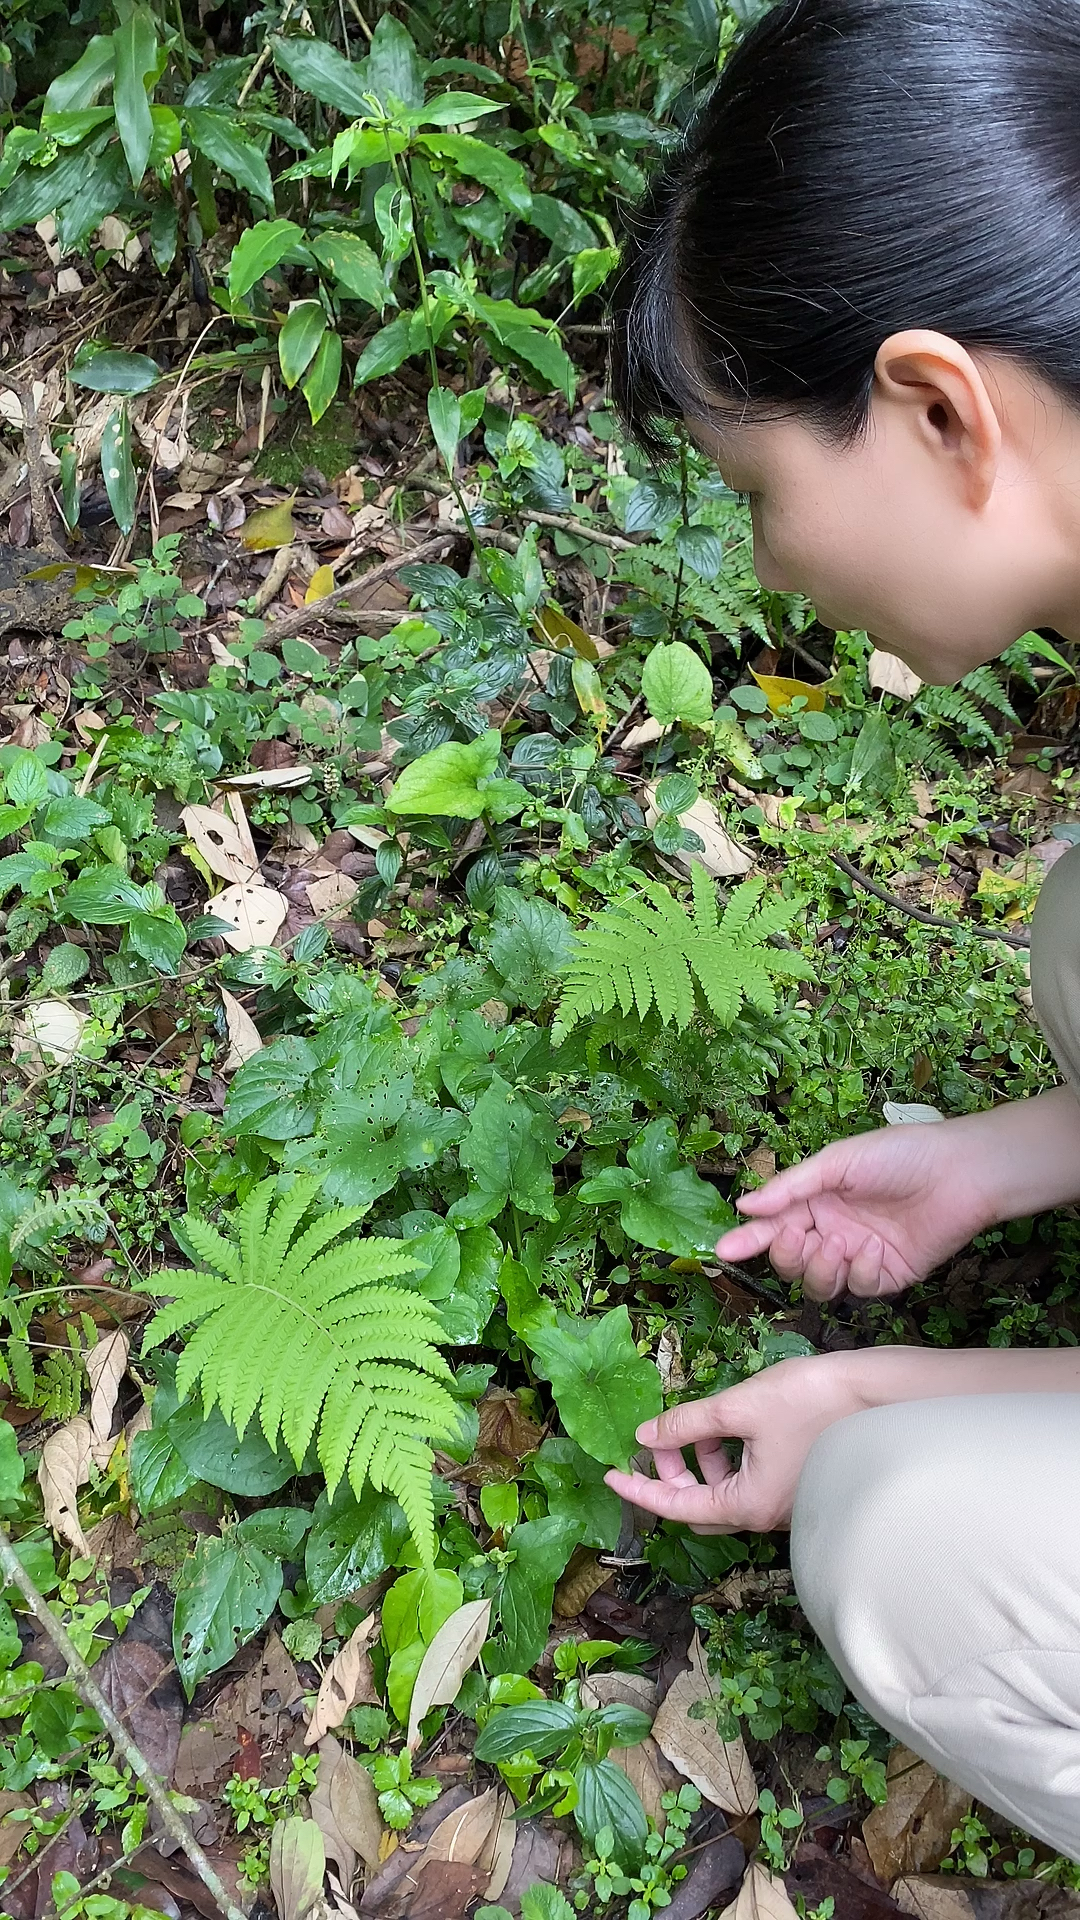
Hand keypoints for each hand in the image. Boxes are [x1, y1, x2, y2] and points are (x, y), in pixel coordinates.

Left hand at [605, 1354, 860, 1532]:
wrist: (883, 1396)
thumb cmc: (812, 1400)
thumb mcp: (738, 1407)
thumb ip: (686, 1424)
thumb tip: (645, 1437)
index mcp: (749, 1505)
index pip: (679, 1507)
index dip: (641, 1490)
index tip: (612, 1476)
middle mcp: (768, 1514)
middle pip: (702, 1506)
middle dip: (673, 1472)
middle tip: (658, 1437)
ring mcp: (787, 1504)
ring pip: (727, 1493)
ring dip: (704, 1461)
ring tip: (700, 1422)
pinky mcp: (801, 1485)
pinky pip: (751, 1482)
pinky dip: (730, 1458)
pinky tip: (731, 1425)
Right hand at [717, 1119, 994, 1299]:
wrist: (961, 1173)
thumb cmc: (900, 1155)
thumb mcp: (838, 1161)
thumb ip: (791, 1187)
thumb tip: (744, 1205)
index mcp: (816, 1202)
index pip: (772, 1226)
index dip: (747, 1239)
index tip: (724, 1250)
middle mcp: (832, 1231)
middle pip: (790, 1261)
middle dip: (786, 1254)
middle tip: (799, 1235)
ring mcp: (858, 1257)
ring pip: (818, 1283)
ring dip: (820, 1268)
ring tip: (838, 1244)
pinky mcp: (886, 1277)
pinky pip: (858, 1288)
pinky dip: (860, 1271)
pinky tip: (876, 1249)